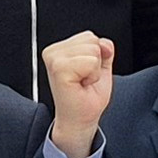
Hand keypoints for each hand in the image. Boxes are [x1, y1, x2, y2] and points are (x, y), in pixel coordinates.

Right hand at [44, 32, 116, 156]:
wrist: (79, 120)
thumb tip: (104, 43)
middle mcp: (53, 52)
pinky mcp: (59, 69)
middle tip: (84, 80)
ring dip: (94, 70)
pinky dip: (92, 75)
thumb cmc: (86, 97)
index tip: (84, 74)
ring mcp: (54, 59)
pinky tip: (81, 85)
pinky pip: (91, 62)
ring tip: (82, 82)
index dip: (96, 57)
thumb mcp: (101, 67)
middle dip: (96, 62)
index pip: (90, 36)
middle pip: (92, 40)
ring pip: (93, 50)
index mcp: (59, 49)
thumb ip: (104, 49)